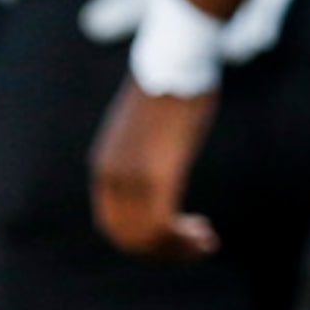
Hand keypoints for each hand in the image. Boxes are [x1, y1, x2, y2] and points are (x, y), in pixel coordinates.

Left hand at [89, 77, 221, 261]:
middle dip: (163, 251)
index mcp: (103, 167)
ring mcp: (132, 176)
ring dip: (177, 251)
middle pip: (127, 238)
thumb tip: (155, 170)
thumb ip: (140, 156)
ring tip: (206, 243)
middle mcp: (111, 176)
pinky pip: (161, 226)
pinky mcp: (157, 173)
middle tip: (197, 245)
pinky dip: (183, 242)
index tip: (176, 235)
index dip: (143, 242)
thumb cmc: (169, 88)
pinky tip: (206, 236)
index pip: (111, 226)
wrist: (176, 57)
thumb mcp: (144, 130)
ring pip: (146, 238)